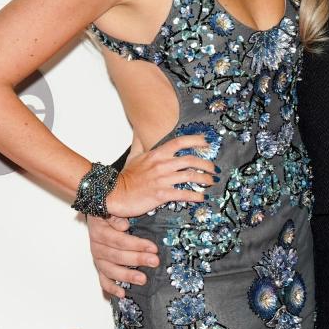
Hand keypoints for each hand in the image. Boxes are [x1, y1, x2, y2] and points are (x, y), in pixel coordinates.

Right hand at [86, 215, 159, 299]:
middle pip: (116, 256)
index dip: (136, 244)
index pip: (118, 240)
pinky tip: (122, 294)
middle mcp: (96, 246)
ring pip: (110, 270)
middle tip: (154, 261)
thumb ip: (119, 215)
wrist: (99, 214)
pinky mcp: (100, 267)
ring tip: (143, 279)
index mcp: (100, 230)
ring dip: (126, 276)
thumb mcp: (116, 208)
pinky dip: (111, 288)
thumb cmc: (113, 211)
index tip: (153, 247)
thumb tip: (124, 225)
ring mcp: (98, 258)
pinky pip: (103, 280)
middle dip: (137, 259)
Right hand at [104, 135, 218, 216]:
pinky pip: (183, 194)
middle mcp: (161, 165)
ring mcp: (162, 180)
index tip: (207, 143)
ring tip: (211, 182)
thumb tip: (139, 131)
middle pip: (190, 160)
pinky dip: (195, 195)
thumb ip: (140, 143)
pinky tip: (202, 197)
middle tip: (213, 168)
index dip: (196, 140)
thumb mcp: (133, 155)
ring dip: (204, 179)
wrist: (115, 193)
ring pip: (190, 176)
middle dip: (206, 164)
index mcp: (156, 154)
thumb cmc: (126, 176)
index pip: (180, 142)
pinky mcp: (161, 195)